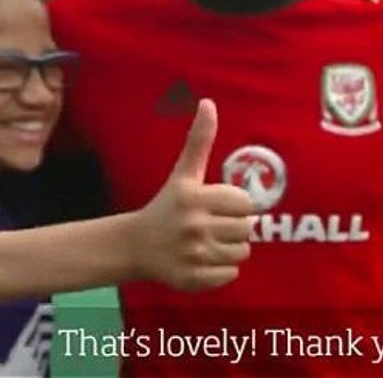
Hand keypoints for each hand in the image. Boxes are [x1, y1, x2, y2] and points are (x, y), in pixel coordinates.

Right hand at [132, 99, 252, 291]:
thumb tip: (208, 102)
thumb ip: (200, 140)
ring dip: (230, 250)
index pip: (245, 204)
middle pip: (247, 229)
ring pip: (242, 254)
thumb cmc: (168, 205)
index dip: (235, 205)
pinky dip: (221, 271)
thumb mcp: (184, 173)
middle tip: (212, 226)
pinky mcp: (193, 280)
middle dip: (234, 228)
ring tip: (208, 243)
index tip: (217, 207)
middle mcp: (194, 226)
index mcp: (195, 197)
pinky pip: (231, 276)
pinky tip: (202, 261)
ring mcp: (193, 255)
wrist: (136, 245)